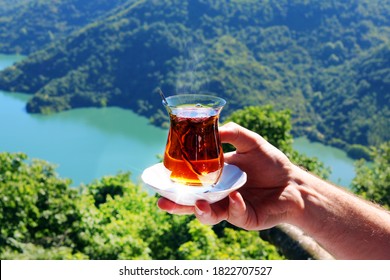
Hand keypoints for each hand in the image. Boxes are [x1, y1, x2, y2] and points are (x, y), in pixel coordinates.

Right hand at [158, 122, 301, 229]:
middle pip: (192, 202)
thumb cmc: (272, 163)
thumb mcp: (251, 142)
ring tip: (198, 203)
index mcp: (216, 177)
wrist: (294, 183)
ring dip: (201, 211)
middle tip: (162, 201)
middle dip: (177, 204)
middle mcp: (219, 194)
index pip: (191, 181)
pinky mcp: (245, 217)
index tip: (159, 178)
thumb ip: (233, 132)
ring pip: (209, 215)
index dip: (176, 182)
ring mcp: (231, 208)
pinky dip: (234, 206)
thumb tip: (214, 127)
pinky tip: (236, 196)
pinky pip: (235, 214)